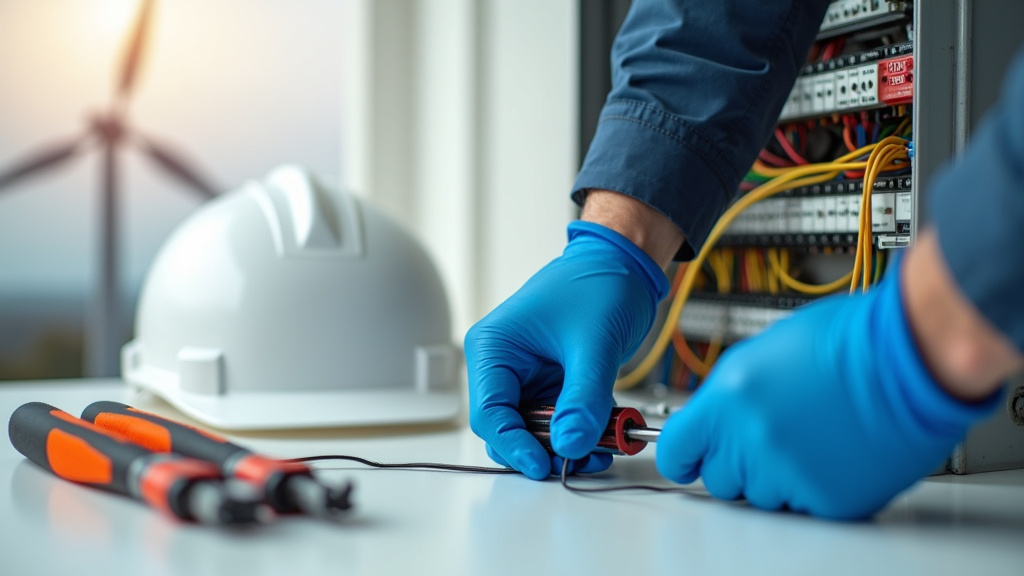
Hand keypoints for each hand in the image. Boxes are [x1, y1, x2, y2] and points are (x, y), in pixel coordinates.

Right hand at [465, 221, 667, 478]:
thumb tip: (571, 443)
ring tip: (602, 448)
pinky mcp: (552, 385)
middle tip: (579, 459)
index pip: (489, 413)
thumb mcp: (592, 344)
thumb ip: (583, 398)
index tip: (543, 464)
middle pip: (508, 428)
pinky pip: (559, 421)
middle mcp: (503, 367)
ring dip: (567, 445)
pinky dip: (580, 433)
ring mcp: (528, 378)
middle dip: (544, 448)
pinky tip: (606, 437)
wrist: (624, 265)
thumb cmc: (597, 283)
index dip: (513, 444)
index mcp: (493, 348)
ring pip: (535, 431)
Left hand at [656, 255, 998, 518]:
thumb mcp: (764, 351)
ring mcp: (788, 473)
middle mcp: (750, 440)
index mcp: (728, 398)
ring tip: (813, 438)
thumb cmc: (850, 340)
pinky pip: (803, 507)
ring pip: (760, 496)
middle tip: (773, 436)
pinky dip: (816, 487)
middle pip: (719, 478)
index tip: (689, 459)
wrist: (912, 357)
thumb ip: (731, 393)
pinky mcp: (827, 499)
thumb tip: (716, 418)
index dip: (684, 455)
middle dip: (738, 462)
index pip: (676, 450)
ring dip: (777, 476)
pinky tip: (836, 452)